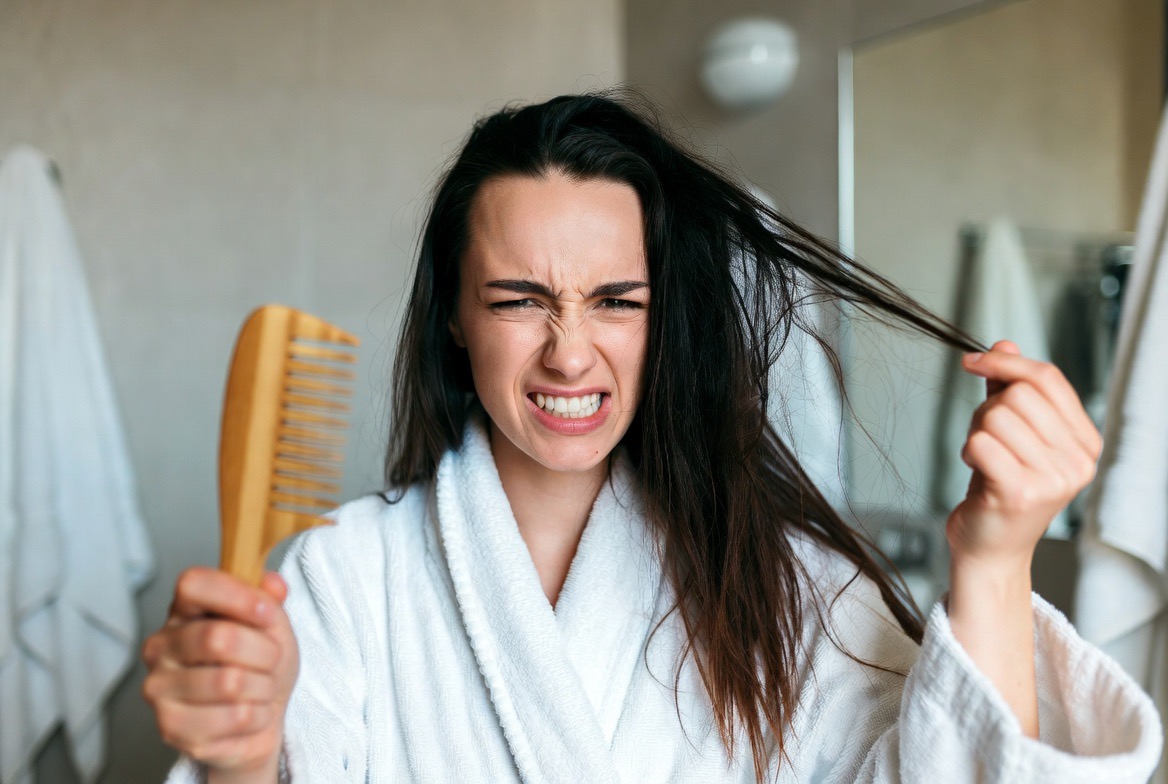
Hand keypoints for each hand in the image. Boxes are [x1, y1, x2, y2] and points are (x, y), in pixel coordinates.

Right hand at [142, 567, 298, 777]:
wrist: (260, 720)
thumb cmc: (259, 666)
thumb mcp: (273, 627)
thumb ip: (271, 602)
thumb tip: (273, 583)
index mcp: (183, 612)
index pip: (192, 584)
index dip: (237, 595)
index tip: (267, 612)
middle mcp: (161, 647)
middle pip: (217, 637)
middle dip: (264, 652)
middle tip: (272, 660)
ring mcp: (160, 689)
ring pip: (230, 682)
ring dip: (263, 687)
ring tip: (260, 689)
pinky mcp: (171, 728)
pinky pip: (234, 717)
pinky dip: (258, 715)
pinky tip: (250, 714)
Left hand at [946, 340, 1103, 570]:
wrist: (990, 548)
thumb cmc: (1000, 486)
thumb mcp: (1012, 433)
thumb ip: (1010, 389)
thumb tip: (1004, 343)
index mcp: (1085, 442)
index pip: (1048, 378)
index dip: (1007, 362)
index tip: (972, 362)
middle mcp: (1078, 461)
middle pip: (1019, 395)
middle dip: (987, 409)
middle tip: (985, 439)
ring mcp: (1053, 480)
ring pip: (996, 416)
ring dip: (976, 432)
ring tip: (984, 459)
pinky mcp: (1020, 493)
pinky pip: (980, 443)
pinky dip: (969, 450)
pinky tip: (978, 472)